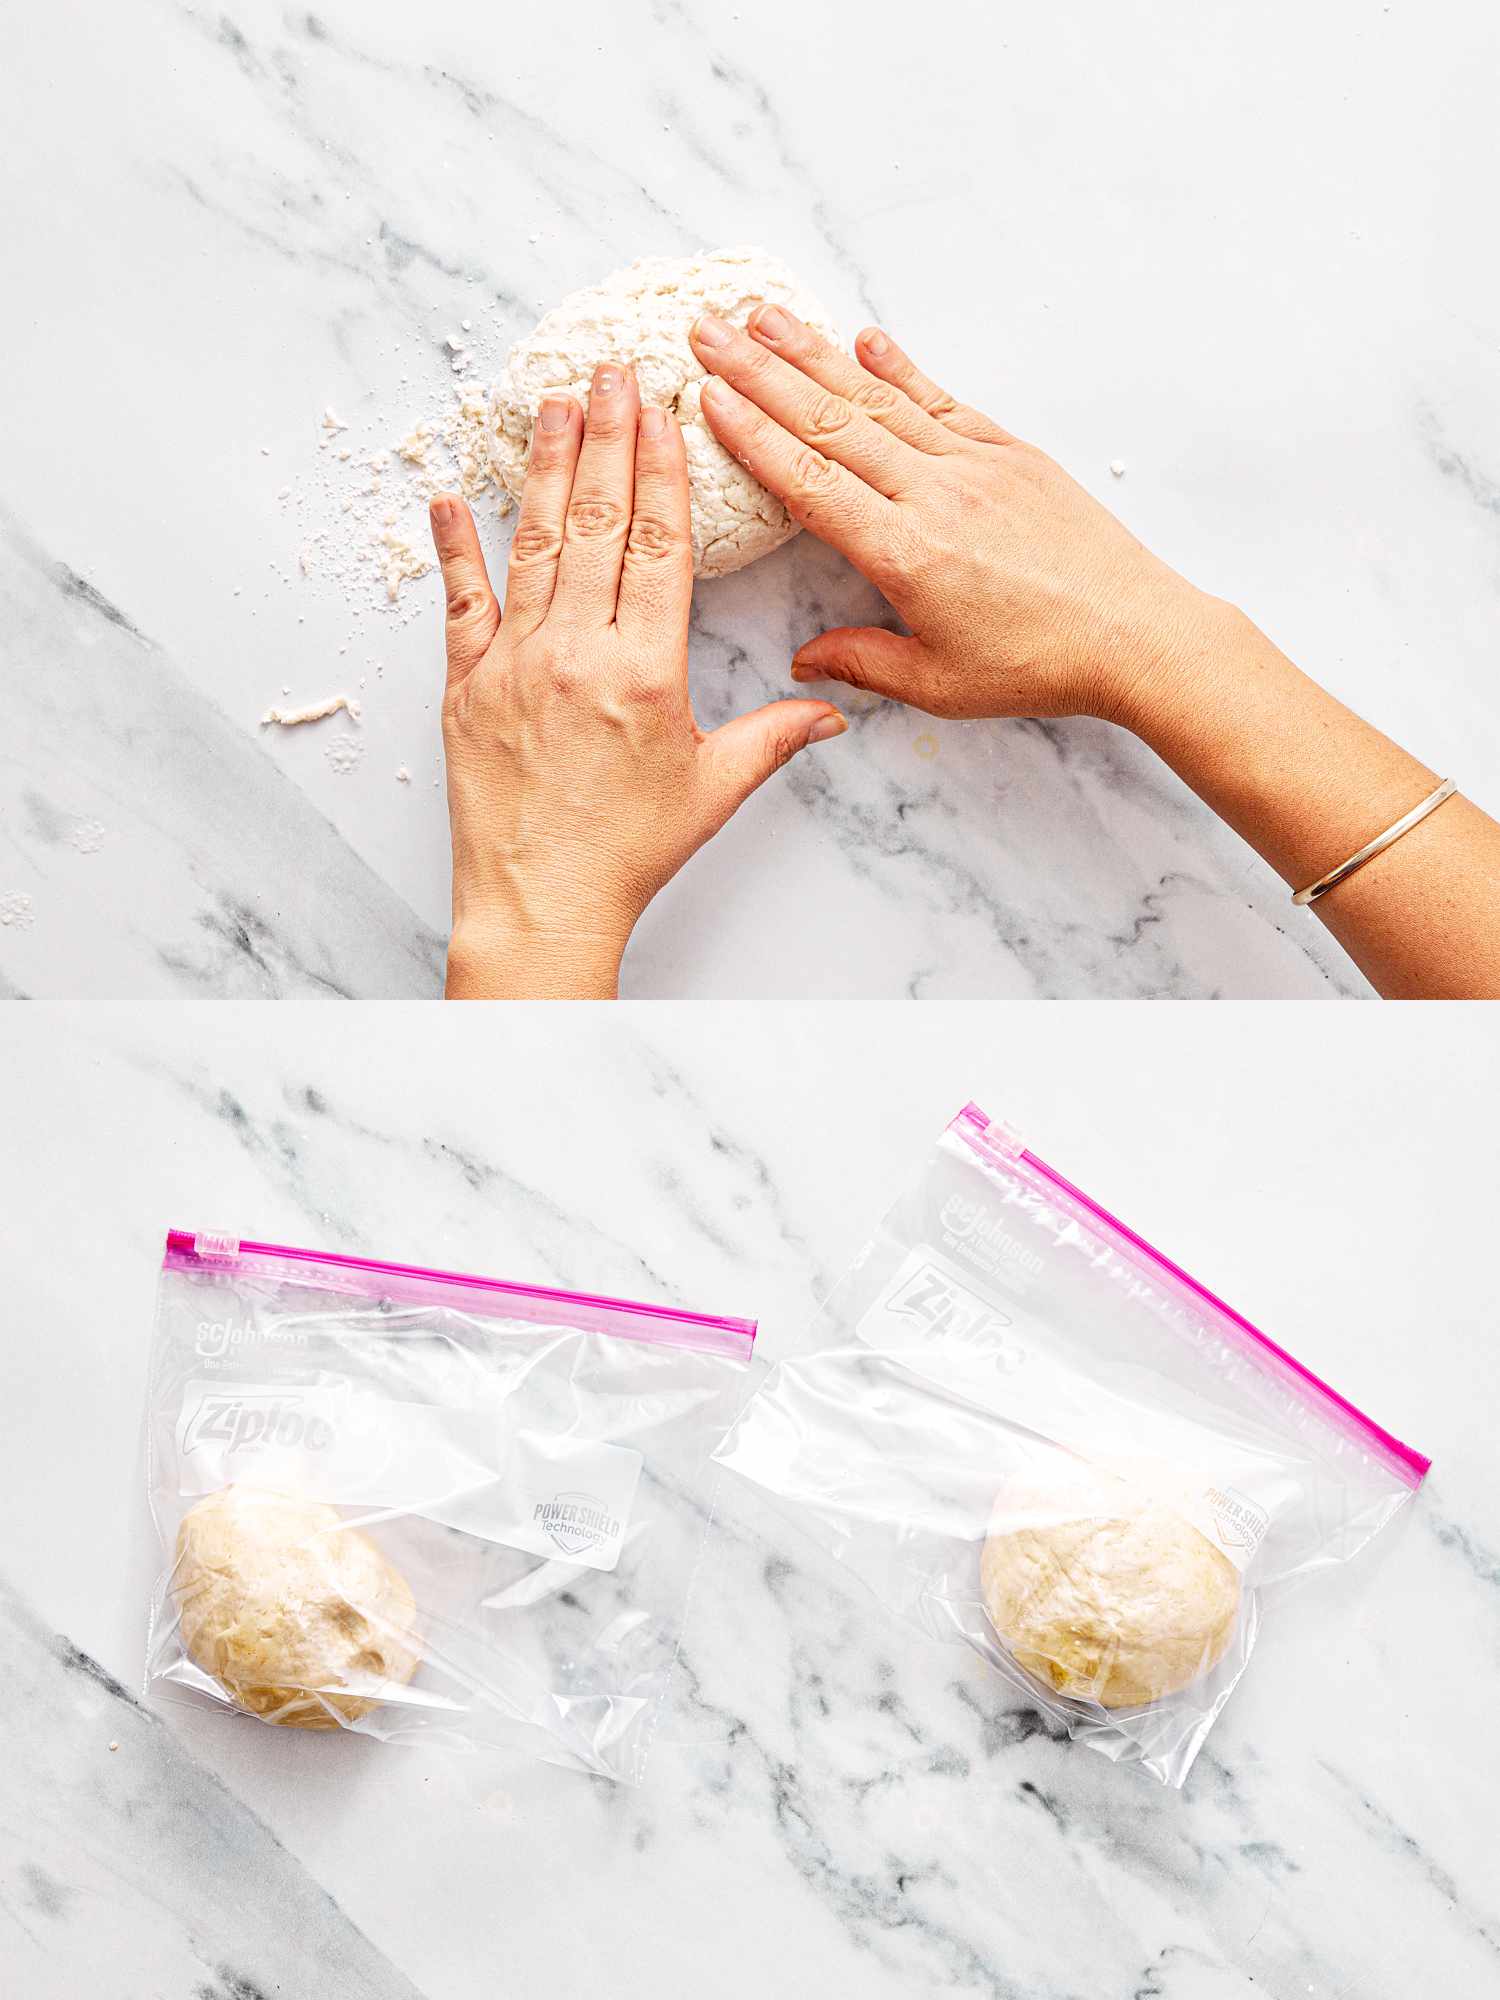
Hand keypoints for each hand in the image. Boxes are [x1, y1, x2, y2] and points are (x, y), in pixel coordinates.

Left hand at [430, 363, 846, 998]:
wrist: (542, 902)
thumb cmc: (629, 852)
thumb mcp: (714, 789)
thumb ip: (774, 737)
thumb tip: (833, 712)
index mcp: (645, 670)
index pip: (659, 546)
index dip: (662, 469)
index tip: (662, 410)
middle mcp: (576, 653)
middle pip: (599, 525)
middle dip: (607, 439)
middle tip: (611, 372)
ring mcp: (513, 664)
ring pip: (535, 546)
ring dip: (547, 469)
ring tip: (554, 403)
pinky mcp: (466, 687)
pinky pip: (460, 604)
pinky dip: (454, 547)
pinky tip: (449, 496)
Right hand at [688, 307, 1222, 725]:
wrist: (1136, 635)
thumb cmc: (1040, 666)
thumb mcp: (939, 685)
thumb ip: (864, 663)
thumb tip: (804, 660)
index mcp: (906, 555)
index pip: (809, 483)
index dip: (753, 436)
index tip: (708, 397)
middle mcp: (935, 496)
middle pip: (829, 423)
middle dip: (760, 374)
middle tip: (708, 332)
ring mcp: (975, 466)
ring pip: (879, 400)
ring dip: (814, 354)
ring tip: (764, 317)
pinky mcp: (1012, 454)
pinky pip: (942, 401)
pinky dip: (900, 367)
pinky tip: (865, 338)